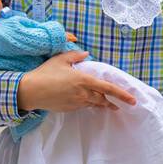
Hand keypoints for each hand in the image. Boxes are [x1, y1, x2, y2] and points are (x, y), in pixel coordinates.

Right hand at [17, 47, 137, 113]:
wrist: (31, 91)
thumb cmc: (45, 73)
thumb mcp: (60, 59)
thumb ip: (75, 56)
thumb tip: (86, 54)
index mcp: (83, 80)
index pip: (108, 88)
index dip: (121, 94)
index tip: (132, 100)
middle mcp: (83, 94)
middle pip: (103, 99)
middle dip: (111, 101)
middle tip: (120, 103)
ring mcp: (76, 103)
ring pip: (93, 104)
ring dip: (101, 103)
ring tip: (108, 105)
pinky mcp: (70, 109)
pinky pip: (83, 106)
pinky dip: (88, 104)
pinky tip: (87, 102)